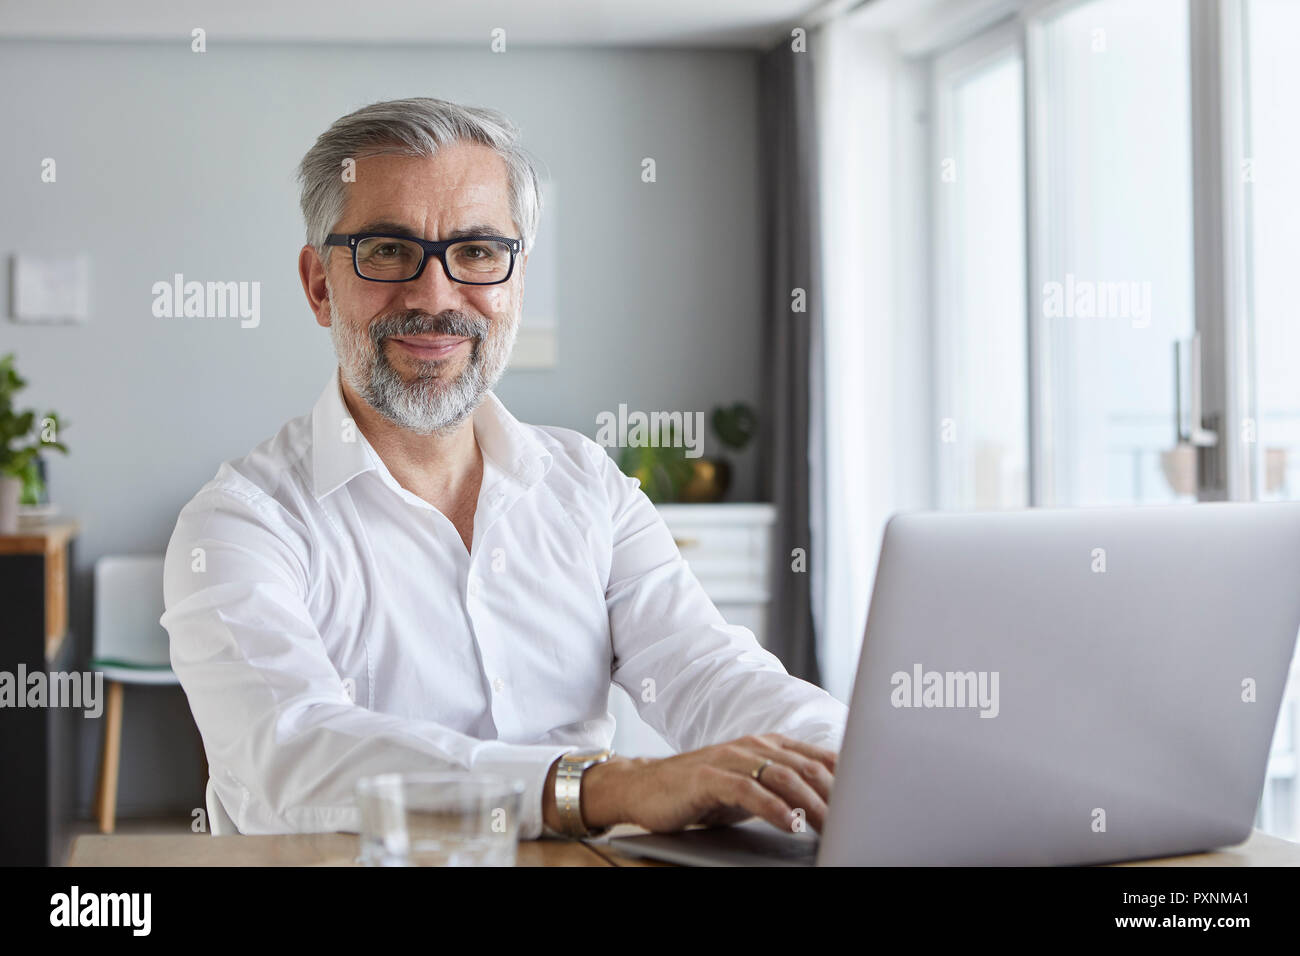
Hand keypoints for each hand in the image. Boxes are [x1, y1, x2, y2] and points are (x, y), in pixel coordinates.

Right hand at [580, 733, 836, 834]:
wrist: (645, 786)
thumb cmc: (704, 790)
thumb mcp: (752, 786)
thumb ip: (785, 789)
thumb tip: (832, 809)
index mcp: (770, 745)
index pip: (820, 758)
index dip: (850, 780)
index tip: (873, 802)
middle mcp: (754, 745)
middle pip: (808, 768)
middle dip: (838, 797)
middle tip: (859, 822)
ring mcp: (731, 758)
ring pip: (784, 777)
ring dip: (812, 805)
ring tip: (833, 828)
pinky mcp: (709, 777)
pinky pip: (748, 790)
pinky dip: (773, 808)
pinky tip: (789, 824)